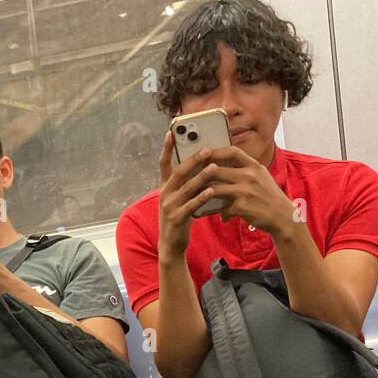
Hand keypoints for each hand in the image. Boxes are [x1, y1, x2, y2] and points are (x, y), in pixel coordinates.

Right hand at [158, 131, 226, 259]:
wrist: (171, 244)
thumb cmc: (179, 218)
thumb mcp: (179, 198)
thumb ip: (186, 184)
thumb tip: (203, 165)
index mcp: (165, 186)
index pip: (163, 164)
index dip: (166, 148)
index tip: (170, 132)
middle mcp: (165, 194)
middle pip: (178, 172)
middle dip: (193, 160)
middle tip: (207, 150)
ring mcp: (169, 206)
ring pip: (187, 188)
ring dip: (201, 177)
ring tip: (214, 167)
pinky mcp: (176, 218)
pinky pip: (191, 205)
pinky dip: (202, 197)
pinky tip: (212, 191)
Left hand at [201, 145, 298, 236]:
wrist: (283, 217)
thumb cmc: (269, 197)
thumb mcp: (260, 177)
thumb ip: (245, 170)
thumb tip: (225, 166)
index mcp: (254, 166)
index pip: (232, 151)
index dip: (216, 151)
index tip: (204, 152)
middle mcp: (250, 175)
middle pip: (218, 170)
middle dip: (202, 174)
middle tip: (190, 177)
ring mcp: (246, 191)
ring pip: (216, 189)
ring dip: (204, 194)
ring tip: (196, 197)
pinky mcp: (242, 206)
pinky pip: (223, 208)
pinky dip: (218, 213)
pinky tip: (217, 216)